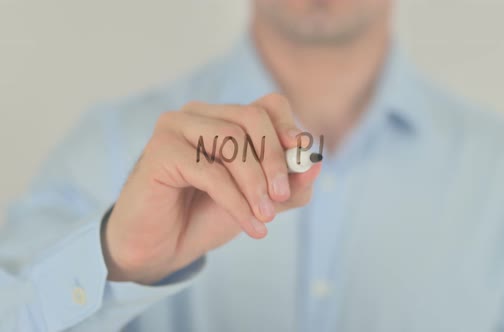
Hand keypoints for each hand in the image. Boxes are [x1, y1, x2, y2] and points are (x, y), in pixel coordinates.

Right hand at [101, 94, 320, 283]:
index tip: (301, 158)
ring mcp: (176, 127)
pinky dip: (236, 201)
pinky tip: (251, 226)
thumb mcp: (259, 201)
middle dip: (274, 158)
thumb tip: (317, 165)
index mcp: (223, 118)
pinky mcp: (160, 150)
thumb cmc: (207, 216)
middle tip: (282, 196)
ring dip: (255, 183)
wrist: (162, 247)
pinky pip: (210, 171)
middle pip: (251, 117)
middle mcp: (199, 114)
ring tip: (266, 217)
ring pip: (231, 140)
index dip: (288, 128)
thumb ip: (290, 186)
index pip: (266, 105)